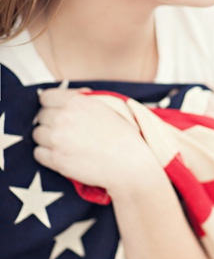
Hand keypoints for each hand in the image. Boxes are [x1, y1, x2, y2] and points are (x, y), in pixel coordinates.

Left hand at [32, 88, 157, 191]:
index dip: (52, 104)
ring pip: (38, 134)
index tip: (57, 110)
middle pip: (41, 116)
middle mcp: (63, 118)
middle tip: (67, 129)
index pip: (46, 97)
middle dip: (51, 121)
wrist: (129, 163)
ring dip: (48, 138)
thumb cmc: (124, 136)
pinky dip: (47, 154)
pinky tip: (63, 153)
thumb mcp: (109, 107)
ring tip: (66, 143)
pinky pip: (38, 152)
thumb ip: (86, 99)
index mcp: (76, 102)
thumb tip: (74, 94)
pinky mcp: (55, 159)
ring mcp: (57, 139)